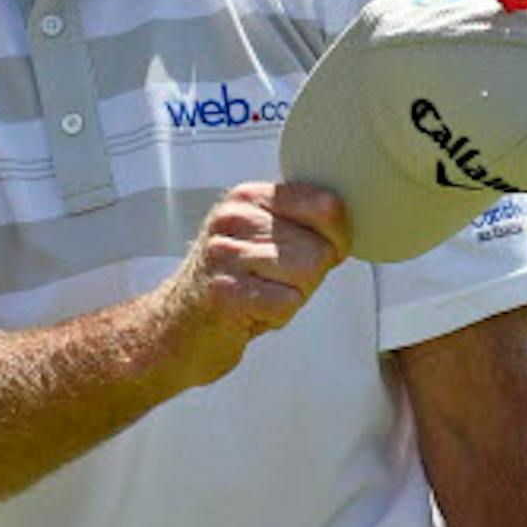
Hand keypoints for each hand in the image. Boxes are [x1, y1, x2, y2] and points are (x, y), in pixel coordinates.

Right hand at [150, 182, 349, 388]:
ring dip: (292, 296)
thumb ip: (300, 223)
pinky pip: (286, 303)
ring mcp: (223, 253)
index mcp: (247, 196)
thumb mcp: (260, 239)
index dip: (336, 239)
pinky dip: (277, 317)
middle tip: (272, 284)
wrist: (173, 330)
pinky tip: (250, 313)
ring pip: (307, 273)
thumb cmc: (230, 286)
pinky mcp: (222, 292)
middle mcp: (232, 218)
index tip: (314, 255)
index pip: (326, 205)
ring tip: (260, 296)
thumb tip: (353, 223)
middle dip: (309, 276)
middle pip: (320, 248)